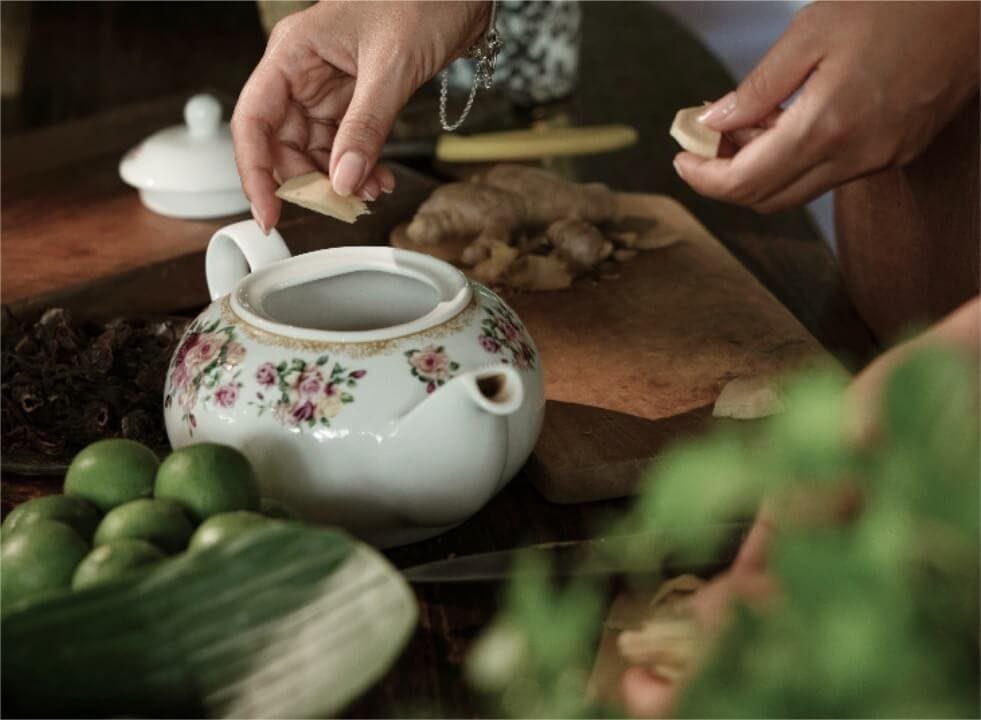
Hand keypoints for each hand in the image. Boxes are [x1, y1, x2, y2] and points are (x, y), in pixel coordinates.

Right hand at [232, 1, 489, 230]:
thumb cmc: (423, 1)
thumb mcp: (392, 67)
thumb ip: (365, 127)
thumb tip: (342, 180)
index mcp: (293, 53)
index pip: (254, 121)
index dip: (255, 172)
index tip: (269, 213)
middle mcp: (303, 72)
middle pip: (283, 144)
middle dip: (309, 182)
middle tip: (339, 207)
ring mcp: (329, 88)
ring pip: (316, 151)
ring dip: (340, 180)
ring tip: (371, 193)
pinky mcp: (356, 100)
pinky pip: (346, 146)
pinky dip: (360, 169)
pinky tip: (379, 180)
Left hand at [674, 1, 979, 212]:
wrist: (974, 5)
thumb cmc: (896, 3)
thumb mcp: (811, 32)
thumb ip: (757, 87)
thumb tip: (711, 124)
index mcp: (828, 127)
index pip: (746, 183)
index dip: (704, 179)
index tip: (681, 159)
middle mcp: (856, 157)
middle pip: (767, 199)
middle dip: (725, 179)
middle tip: (704, 143)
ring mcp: (880, 160)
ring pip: (798, 190)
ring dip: (759, 170)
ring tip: (741, 124)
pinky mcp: (896, 153)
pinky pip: (829, 175)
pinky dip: (794, 161)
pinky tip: (783, 124)